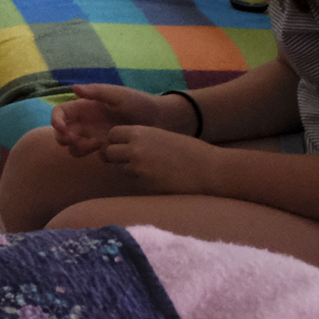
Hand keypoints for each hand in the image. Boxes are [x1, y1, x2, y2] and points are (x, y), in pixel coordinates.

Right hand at [50, 83, 173, 155]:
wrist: (160, 121)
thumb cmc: (139, 103)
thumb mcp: (119, 95)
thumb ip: (97, 92)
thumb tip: (74, 88)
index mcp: (85, 107)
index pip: (60, 113)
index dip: (55, 120)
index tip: (62, 128)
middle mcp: (85, 122)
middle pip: (61, 132)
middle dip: (63, 137)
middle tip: (75, 140)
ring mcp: (92, 136)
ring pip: (71, 146)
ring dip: (76, 147)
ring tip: (94, 144)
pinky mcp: (102, 148)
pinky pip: (87, 154)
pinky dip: (89, 153)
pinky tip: (104, 147)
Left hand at [99, 124, 217, 194]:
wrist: (210, 169)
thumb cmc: (189, 151)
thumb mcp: (161, 135)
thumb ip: (141, 139)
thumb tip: (122, 145)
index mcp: (140, 133)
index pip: (112, 135)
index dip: (116, 140)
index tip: (123, 145)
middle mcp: (135, 149)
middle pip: (108, 153)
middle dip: (115, 157)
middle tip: (128, 160)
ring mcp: (139, 169)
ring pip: (119, 169)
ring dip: (128, 170)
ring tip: (148, 169)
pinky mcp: (146, 185)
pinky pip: (133, 182)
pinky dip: (140, 181)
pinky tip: (156, 179)